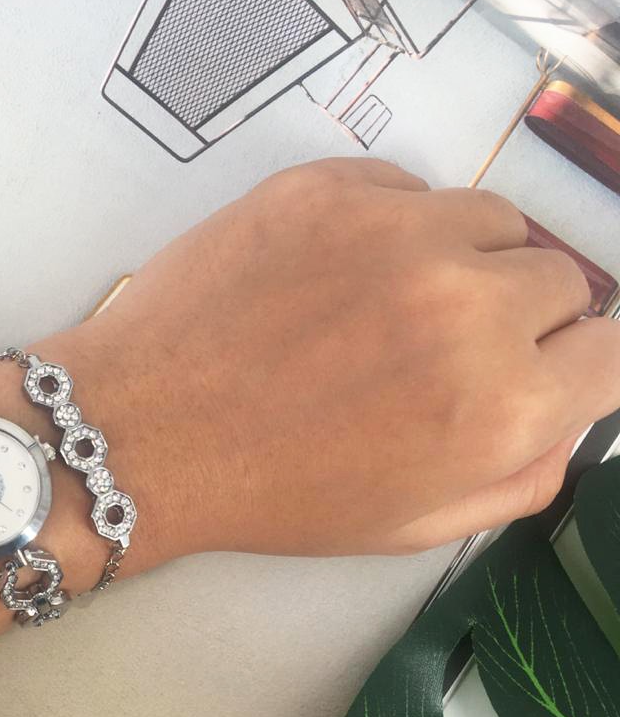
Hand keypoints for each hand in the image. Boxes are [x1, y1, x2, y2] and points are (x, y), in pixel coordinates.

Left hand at [24, 158, 619, 561]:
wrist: (144, 432)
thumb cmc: (273, 493)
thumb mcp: (409, 526)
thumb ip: (515, 478)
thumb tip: (565, 423)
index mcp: (498, 408)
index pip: (616, 353)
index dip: (579, 364)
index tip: (546, 367)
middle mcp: (466, 308)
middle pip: (561, 282)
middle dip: (519, 320)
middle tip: (440, 352)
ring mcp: (396, 234)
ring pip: (492, 223)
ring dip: (464, 263)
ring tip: (389, 308)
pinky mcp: (330, 189)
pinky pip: (411, 191)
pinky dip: (397, 228)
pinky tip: (339, 276)